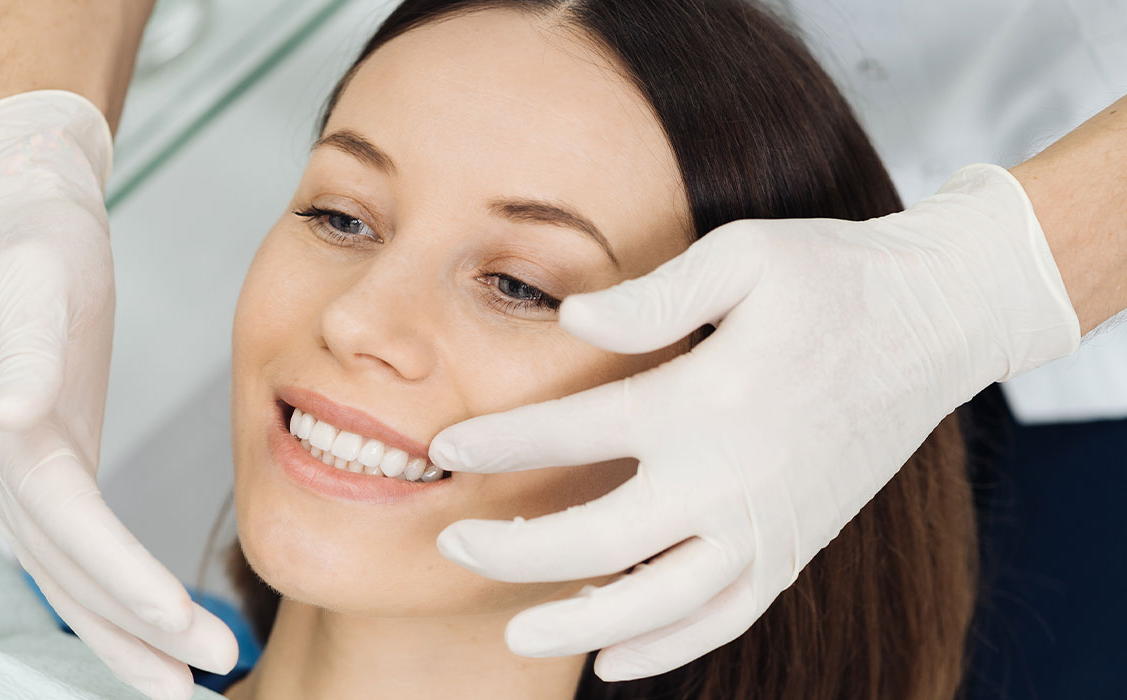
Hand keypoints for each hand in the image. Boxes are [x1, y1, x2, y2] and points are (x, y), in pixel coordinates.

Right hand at [0, 89, 236, 698]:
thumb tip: (6, 411)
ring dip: (122, 637)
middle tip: (202, 678)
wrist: (21, 215)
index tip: (181, 624)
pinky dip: (110, 602)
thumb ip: (20, 348)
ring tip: (182, 686)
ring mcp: (11, 479)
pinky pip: (73, 557)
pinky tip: (151, 633)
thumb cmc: (32, 242)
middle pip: (65, 572)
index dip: (122, 580)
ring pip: (66, 579)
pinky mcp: (40, 472)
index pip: (66, 525)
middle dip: (133, 632)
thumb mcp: (31, 276)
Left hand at [428, 164, 1080, 679]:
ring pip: (657, 604)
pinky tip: (612, 658)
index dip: (500, 443)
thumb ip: (655, 293)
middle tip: (451, 542)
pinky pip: (724, 618)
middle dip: (512, 550)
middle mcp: (733, 478)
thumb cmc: (833, 275)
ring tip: (514, 632)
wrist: (939, 317)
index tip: (444, 446)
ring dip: (578, 623)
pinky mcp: (796, 550)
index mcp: (707, 400)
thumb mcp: (747, 254)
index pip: (574, 434)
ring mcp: (768, 525)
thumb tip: (570, 317)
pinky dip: (666, 646)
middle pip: (597, 540)